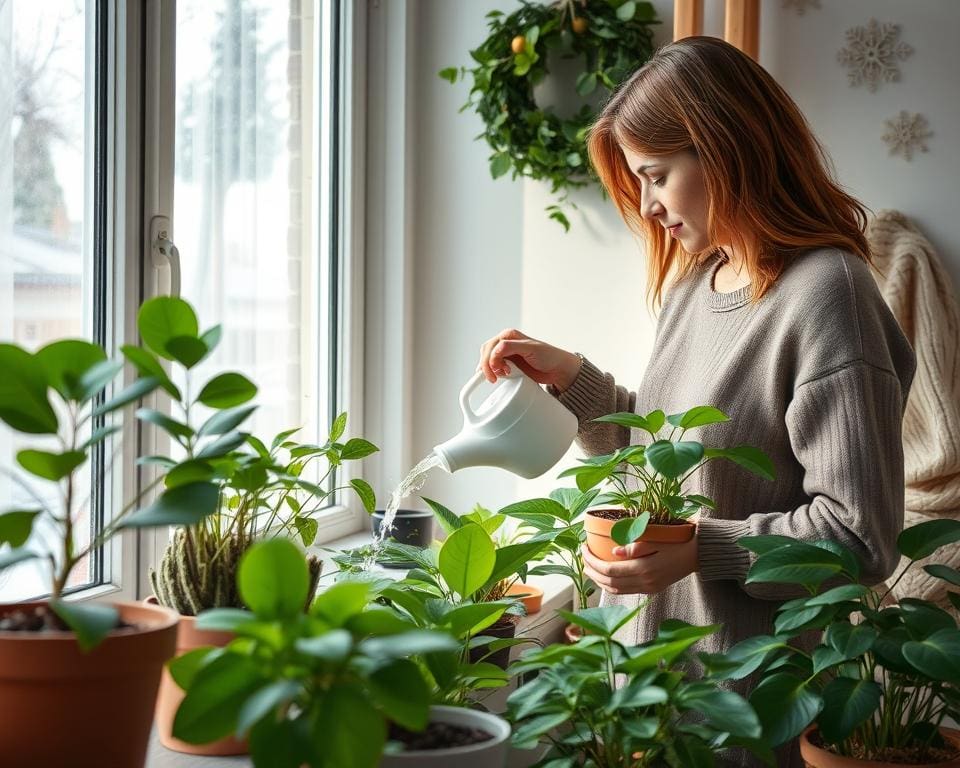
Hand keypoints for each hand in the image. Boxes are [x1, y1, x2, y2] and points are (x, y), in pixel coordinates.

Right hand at [477, 328, 580, 391]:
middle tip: (494, 378)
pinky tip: (502, 376)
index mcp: (510, 335)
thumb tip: (495, 350)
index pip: (491, 346)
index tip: (495, 370)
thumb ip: (511, 346)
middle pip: (486, 353)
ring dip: (490, 370)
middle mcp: (506, 343)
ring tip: (503, 375)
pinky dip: (495, 373)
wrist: (558, 370)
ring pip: (488, 360)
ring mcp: (506, 354)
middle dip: (487, 366)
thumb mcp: (530, 348)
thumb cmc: (549, 356)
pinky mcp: (509, 365)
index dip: (489, 359)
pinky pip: (494, 368)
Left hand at [581, 535, 697, 595]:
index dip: (593, 562)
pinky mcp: (651, 590)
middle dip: (592, 572)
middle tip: (582, 559)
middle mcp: (645, 582)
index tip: (583, 550)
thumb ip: (635, 546)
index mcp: (644, 568)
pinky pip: (625, 591)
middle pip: (609, 583)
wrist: (695, 556)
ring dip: (599, 581)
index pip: (610, 570)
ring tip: (589, 568)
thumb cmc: (675, 543)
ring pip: (616, 590)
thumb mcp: (655, 540)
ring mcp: (648, 589)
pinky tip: (605, 576)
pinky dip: (611, 585)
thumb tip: (613, 551)